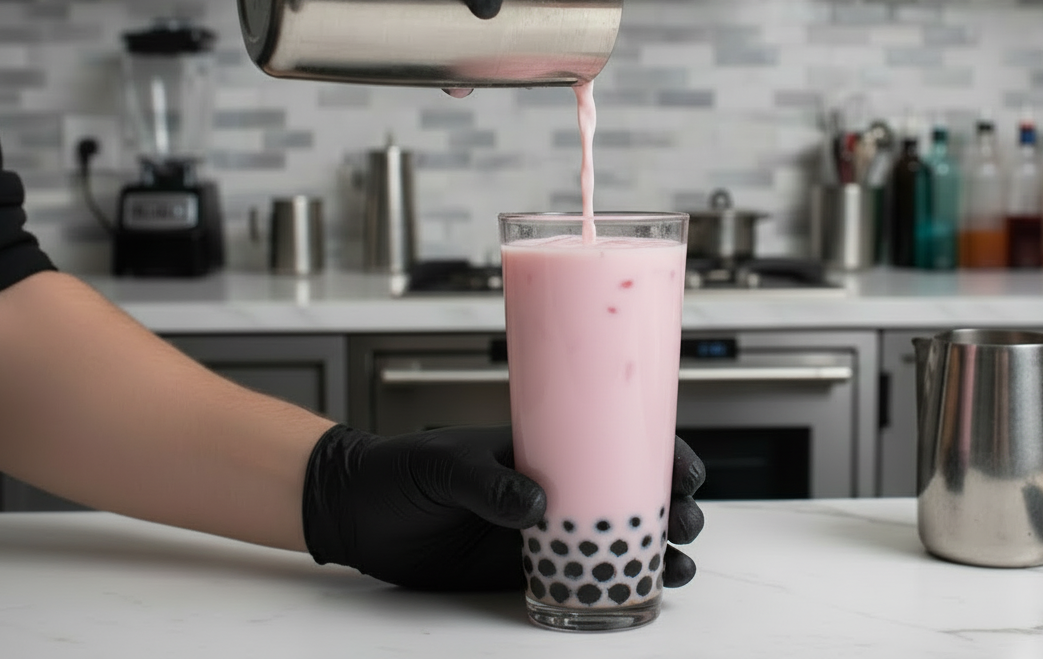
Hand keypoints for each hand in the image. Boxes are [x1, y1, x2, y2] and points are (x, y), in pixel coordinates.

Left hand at [302, 425, 704, 591]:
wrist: (357, 515)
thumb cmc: (398, 472)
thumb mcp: (442, 466)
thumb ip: (486, 483)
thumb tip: (534, 505)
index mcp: (542, 449)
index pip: (612, 443)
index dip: (657, 454)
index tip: (684, 471)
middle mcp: (552, 489)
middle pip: (629, 495)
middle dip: (672, 508)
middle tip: (686, 523)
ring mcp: (542, 533)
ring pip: (616, 542)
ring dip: (656, 552)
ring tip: (678, 567)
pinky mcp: (523, 573)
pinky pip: (579, 582)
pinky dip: (615, 590)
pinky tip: (641, 598)